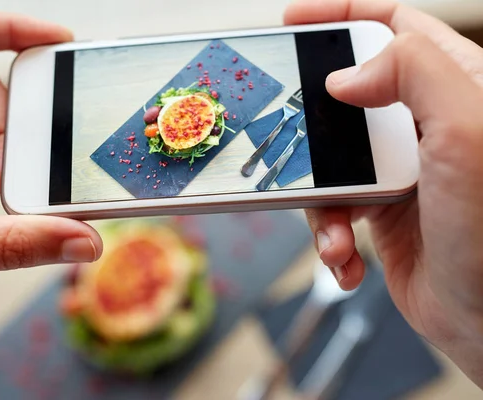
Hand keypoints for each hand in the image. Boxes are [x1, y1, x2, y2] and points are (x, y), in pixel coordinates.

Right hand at [286, 0, 482, 386]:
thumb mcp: (467, 138)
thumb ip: (416, 76)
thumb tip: (346, 75)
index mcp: (457, 88)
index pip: (397, 28)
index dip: (343, 15)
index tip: (296, 21)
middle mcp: (426, 125)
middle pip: (348, 96)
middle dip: (313, 122)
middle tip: (288, 135)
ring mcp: (401, 170)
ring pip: (330, 158)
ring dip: (319, 199)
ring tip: (336, 234)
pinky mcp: (381, 211)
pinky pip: (332, 207)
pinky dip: (328, 235)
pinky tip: (344, 257)